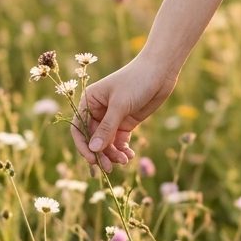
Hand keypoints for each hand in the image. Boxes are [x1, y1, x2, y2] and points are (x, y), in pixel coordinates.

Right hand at [71, 56, 178, 173]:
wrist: (161, 71)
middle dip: (101, 154)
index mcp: (90, 101)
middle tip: (110, 168)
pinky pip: (120, 140)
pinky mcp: (127, 122)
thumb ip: (107, 128)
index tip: (93, 161)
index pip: (79, 128)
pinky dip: (123, 149)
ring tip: (125, 161)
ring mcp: (113, 117)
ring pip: (107, 142)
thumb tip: (93, 149)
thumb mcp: (120, 105)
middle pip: (94, 139)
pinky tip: (130, 155)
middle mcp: (98, 111)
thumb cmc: (137, 81)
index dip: (84, 146)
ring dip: (113, 154)